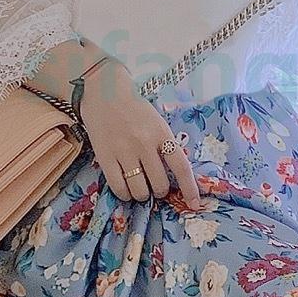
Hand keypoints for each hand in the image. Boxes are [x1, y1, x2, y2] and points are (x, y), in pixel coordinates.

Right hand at [79, 68, 203, 208]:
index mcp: (161, 133)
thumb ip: (165, 145)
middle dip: (160, 191)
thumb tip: (173, 176)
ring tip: (140, 188)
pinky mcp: (105, 157)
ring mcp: (124, 151)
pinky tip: (126, 189)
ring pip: (140, 190)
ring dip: (142, 195)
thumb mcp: (157, 122)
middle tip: (156, 187)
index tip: (194, 204)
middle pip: (159, 184)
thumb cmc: (134, 108)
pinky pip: (118, 187)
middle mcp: (144, 144)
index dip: (189, 188)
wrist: (104, 93)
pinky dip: (125, 194)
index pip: (180, 167)